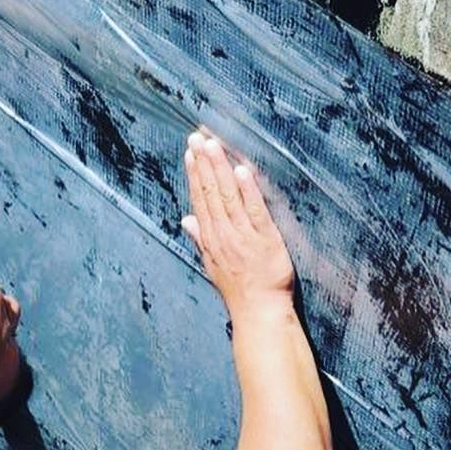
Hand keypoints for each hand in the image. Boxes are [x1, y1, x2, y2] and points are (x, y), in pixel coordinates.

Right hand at [181, 129, 293, 315]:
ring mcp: (242, 236)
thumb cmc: (239, 290)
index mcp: (212, 239)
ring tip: (212, 145)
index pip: (200, 199)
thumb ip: (200, 239)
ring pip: (228, 197)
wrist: (259, 312)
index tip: (190, 152)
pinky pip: (254, 211)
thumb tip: (186, 220)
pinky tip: (241, 170)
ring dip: (219, 169)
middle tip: (196, 138)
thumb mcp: (213, 264)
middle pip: (210, 193)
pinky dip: (247, 190)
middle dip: (203, 163)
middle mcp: (223, 234)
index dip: (194, 174)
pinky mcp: (264, 240)